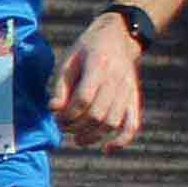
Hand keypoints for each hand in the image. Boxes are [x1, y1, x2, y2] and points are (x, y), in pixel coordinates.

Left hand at [53, 14, 147, 145]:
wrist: (118, 37)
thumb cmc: (86, 50)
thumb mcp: (68, 60)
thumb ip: (61, 86)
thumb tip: (53, 109)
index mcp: (98, 65)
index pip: (84, 98)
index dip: (68, 113)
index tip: (56, 117)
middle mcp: (117, 79)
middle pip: (98, 113)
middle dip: (77, 126)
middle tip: (64, 127)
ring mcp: (128, 91)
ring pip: (113, 122)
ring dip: (93, 135)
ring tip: (77, 139)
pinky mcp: (135, 99)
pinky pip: (133, 124)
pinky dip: (122, 140)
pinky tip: (107, 149)